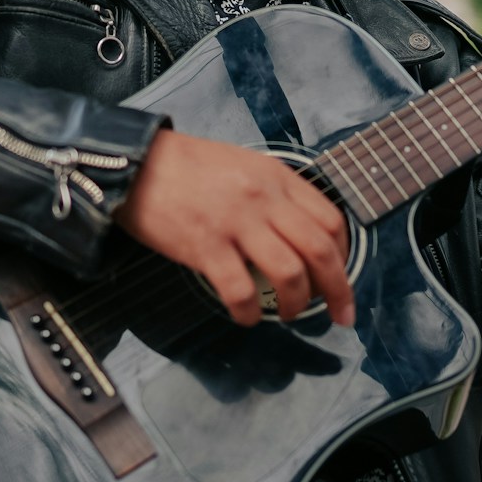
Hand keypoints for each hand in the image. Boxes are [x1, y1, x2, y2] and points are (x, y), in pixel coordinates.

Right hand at [116, 129, 354, 327]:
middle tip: (339, 314)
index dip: (343, 255)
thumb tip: (297, 231)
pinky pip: (241, 290)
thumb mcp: (244, 164)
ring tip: (289, 315)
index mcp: (277, 178)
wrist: (138, 164)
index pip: (329, 220)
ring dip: (297, 303)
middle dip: (337, 289)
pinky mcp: (206, 247)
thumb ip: (274, 193)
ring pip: (289, 273)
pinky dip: (250, 312)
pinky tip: (247, 317)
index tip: (340, 276)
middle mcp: (263, 200)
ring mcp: (236, 224)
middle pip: (319, 250)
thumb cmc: (189, 166)